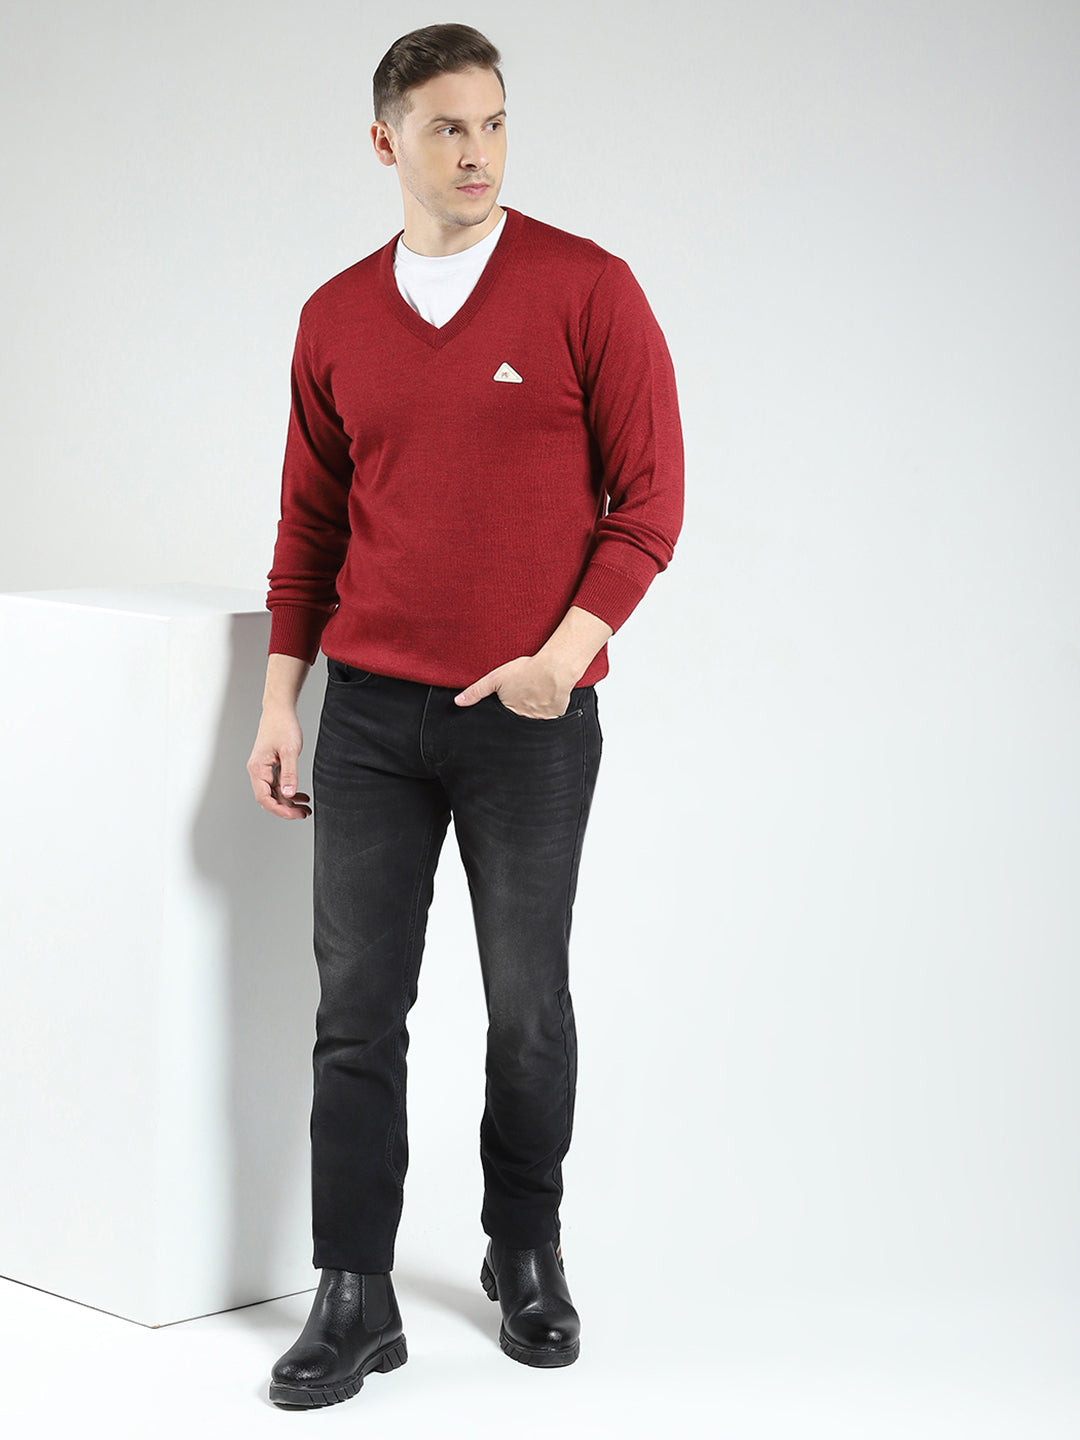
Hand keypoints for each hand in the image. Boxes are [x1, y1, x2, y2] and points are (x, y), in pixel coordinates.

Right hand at [247, 705, 311, 817]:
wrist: (279, 710)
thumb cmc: (282, 726)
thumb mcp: (289, 751)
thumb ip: (289, 774)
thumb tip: (288, 795)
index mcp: (258, 769)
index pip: (264, 798)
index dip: (279, 809)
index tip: (294, 814)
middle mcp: (258, 771)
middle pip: (269, 799)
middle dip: (286, 809)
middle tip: (304, 814)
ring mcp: (264, 770)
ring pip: (275, 793)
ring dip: (289, 802)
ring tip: (305, 809)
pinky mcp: (271, 766)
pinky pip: (278, 785)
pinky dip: (289, 792)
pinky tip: (301, 796)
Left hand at [454, 654, 575, 719]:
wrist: (553, 669)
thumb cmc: (525, 672)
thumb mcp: (495, 678)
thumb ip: (476, 691)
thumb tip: (458, 702)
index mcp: (509, 713)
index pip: (503, 719)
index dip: (505, 709)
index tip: (510, 700)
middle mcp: (525, 720)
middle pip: (519, 719)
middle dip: (520, 710)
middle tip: (525, 694)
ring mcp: (542, 720)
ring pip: (536, 718)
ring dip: (535, 709)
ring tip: (537, 694)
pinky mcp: (556, 715)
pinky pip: (552, 715)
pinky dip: (550, 707)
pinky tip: (549, 696)